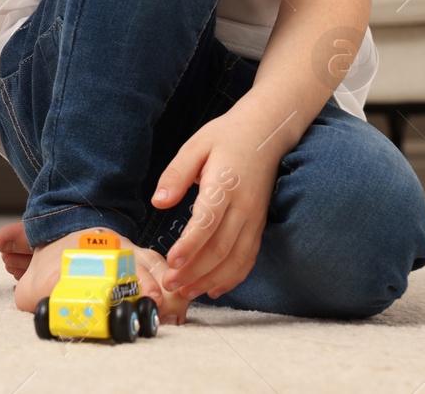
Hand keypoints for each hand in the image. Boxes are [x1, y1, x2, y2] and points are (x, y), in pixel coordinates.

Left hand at [150, 106, 282, 299]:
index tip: (171, 261)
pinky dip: (233, 277)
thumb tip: (159, 200)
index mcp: (225, 184)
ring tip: (187, 292)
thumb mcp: (196, 146)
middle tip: (170, 284)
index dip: (190, 245)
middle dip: (194, 271)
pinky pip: (248, 257)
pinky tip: (214, 288)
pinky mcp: (259, 225)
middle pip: (221, 247)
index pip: (208, 222)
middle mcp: (244, 206)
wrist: (265, 133)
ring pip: (236, 258)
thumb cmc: (226, 137)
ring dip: (211, 279)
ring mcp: (255, 218)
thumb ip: (176, 173)